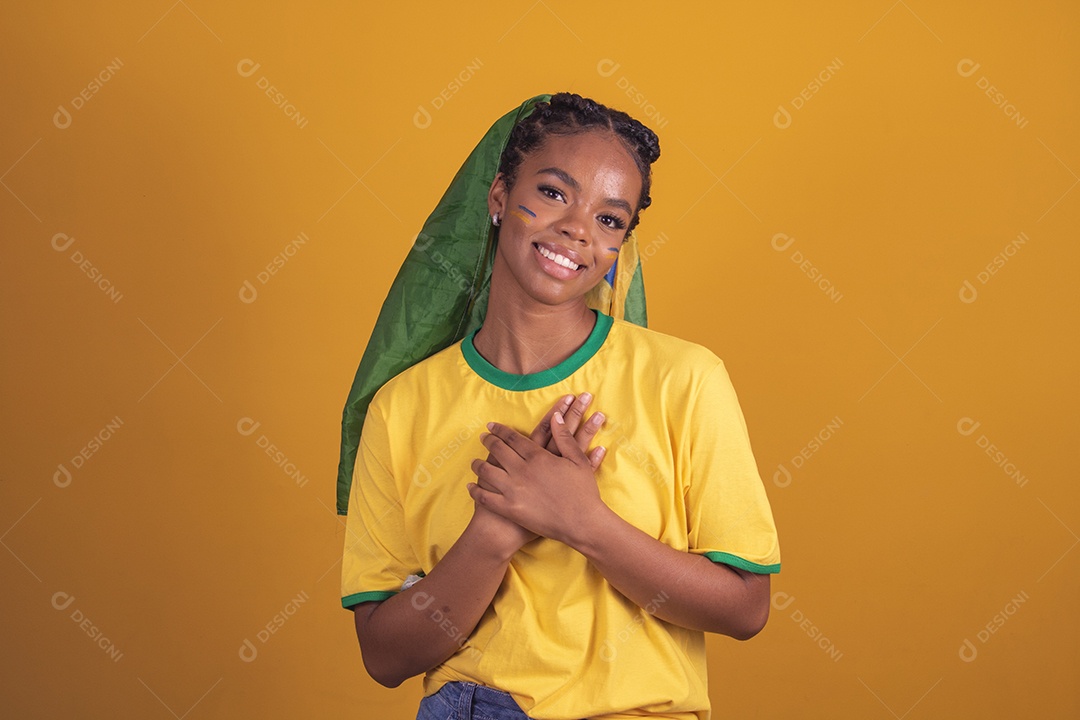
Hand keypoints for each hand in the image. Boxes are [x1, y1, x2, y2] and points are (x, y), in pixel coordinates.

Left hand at [468, 404, 606, 546]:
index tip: (492, 426)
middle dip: (488, 441)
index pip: (512, 438)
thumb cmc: (583, 491)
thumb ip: (564, 437)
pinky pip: (486, 497)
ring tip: (474, 461)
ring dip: (478, 464)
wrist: (581, 523)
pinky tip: (471, 486)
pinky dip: (475, 491)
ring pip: (487, 471)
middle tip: (483, 437)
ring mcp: (513, 490)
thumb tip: (556, 416)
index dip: (500, 430)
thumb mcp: (578, 460)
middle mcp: (521, 470)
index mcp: (537, 456)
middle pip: (498, 450)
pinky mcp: (509, 509)